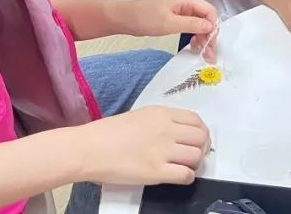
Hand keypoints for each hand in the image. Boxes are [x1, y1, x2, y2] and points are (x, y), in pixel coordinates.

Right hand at [69, 106, 210, 184]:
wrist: (88, 149)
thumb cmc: (107, 133)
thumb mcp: (138, 116)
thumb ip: (160, 122)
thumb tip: (177, 133)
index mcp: (160, 113)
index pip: (196, 120)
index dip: (201, 132)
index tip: (196, 140)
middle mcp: (166, 129)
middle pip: (201, 137)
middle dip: (202, 148)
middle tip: (194, 155)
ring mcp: (162, 151)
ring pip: (197, 156)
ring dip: (194, 164)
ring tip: (184, 167)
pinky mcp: (157, 172)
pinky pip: (186, 175)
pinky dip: (187, 177)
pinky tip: (178, 177)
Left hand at [126, 0, 218, 60]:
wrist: (124, 19)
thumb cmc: (145, 18)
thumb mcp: (169, 23)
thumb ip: (192, 24)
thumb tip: (211, 26)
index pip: (209, 11)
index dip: (212, 27)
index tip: (210, 44)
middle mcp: (186, 3)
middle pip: (206, 18)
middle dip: (209, 35)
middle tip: (209, 55)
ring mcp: (180, 10)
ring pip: (199, 23)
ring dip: (202, 37)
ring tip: (201, 53)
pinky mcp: (175, 18)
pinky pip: (190, 26)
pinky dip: (194, 36)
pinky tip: (193, 46)